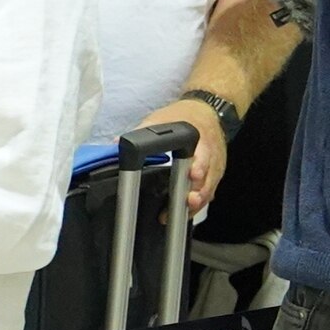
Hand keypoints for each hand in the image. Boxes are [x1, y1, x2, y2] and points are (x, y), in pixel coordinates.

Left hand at [133, 98, 229, 213]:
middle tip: (187, 201)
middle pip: (207, 178)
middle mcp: (210, 156)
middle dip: (197, 192)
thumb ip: (141, 131)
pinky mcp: (213, 177)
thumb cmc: (183, 118)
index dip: (198, 167)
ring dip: (194, 204)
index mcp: (200, 140)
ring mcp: (213, 168)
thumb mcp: (161, 118)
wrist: (206, 113)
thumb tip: (116, 143)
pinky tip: (180, 215)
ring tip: (176, 215)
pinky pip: (207, 194)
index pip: (203, 155)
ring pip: (208, 190)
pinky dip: (195, 206)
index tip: (192, 175)